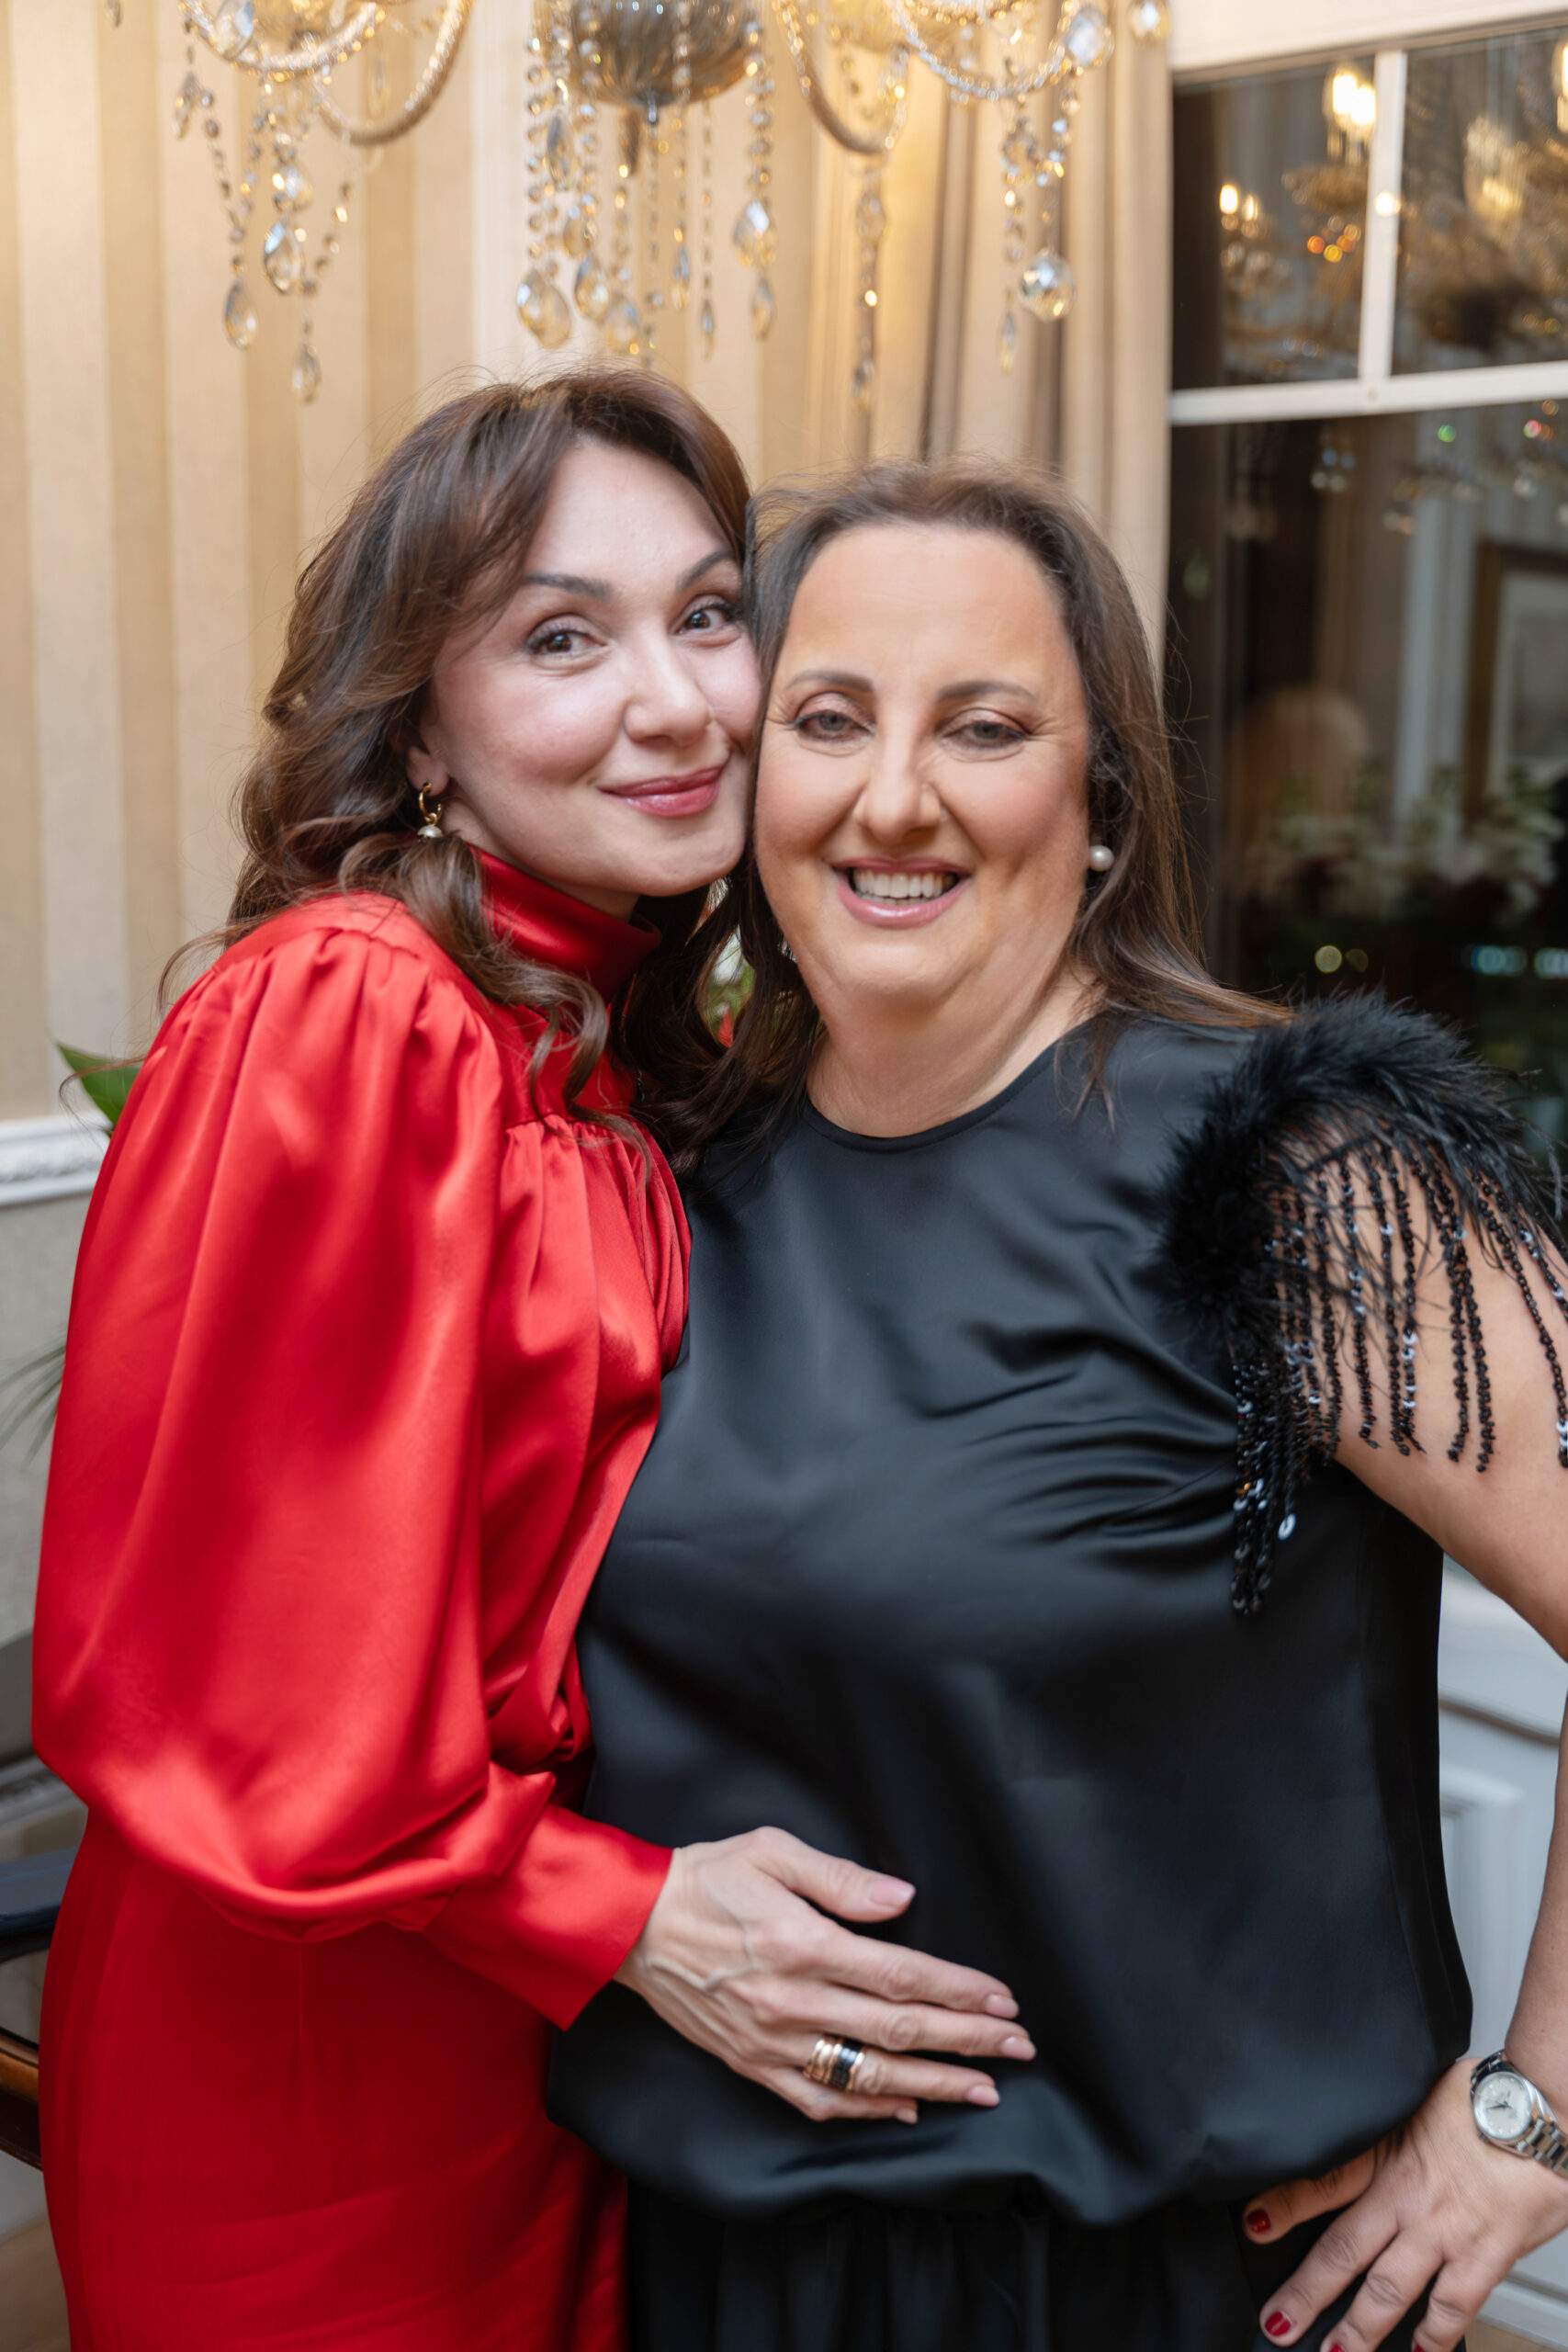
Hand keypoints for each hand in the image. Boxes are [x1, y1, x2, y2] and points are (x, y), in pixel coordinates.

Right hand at [615, 1827, 1033, 2124]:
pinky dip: (870, 2112)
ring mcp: (773, 2042)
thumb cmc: (706, 1878)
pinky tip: (908, 2110)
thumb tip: (903, 1900)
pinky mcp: (752, 2065)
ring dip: (936, 2085)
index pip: (903, 1975)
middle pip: (900, 2030)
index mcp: (805, 1943)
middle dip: (969, 2040)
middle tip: (1019, 2048)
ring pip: (870, 2076)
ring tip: (984, 2089)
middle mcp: (794, 2001)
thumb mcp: (773, 1850)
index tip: (1003, 1999)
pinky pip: (820, 2100)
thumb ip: (841, 1879)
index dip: (960, 1991)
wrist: (631, 1925)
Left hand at [1242, 2060, 1567, 2350]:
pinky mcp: (1483, 2255)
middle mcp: (1406, 2194)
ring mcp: (1443, 2229)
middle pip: (1342, 2248)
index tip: (1253, 2225)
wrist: (1545, 2110)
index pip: (1321, 2179)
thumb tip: (1368, 2117)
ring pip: (1387, 2287)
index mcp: (1387, 2149)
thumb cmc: (1490, 2098)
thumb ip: (1390, 2119)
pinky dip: (1433, 2336)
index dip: (1283, 2205)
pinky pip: (1451, 2306)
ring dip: (1357, 2327)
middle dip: (1306, 2290)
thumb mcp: (1420, 2094)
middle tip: (1278, 2319)